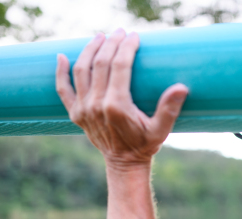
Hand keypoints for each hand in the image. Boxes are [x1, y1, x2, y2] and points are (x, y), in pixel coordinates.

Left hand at [55, 28, 188, 170]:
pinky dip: (60, 72)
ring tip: (99, 37)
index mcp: (116, 106)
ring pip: (81, 70)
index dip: (126, 48)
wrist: (123, 164)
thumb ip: (170, 109)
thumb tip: (182, 88)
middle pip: (100, 63)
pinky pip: (63, 89)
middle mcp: (96, 105)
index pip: (119, 66)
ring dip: (89, 50)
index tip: (134, 36)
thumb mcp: (161, 130)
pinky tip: (62, 56)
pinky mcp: (75, 113)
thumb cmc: (144, 145)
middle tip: (120, 32)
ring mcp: (83, 109)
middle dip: (110, 44)